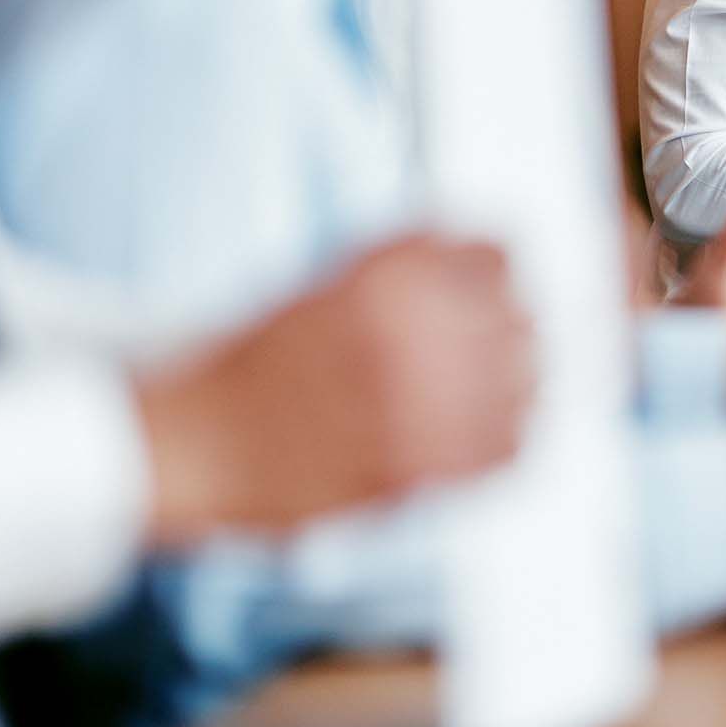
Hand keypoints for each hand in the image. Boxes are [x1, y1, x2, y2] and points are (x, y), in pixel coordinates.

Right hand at [137, 235, 533, 544]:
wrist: (198, 441)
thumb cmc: (267, 359)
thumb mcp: (341, 278)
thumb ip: (420, 263)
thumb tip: (504, 261)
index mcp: (383, 277)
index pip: (499, 256)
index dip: (498, 274)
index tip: (493, 290)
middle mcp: (402, 335)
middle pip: (523, 318)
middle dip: (511, 329)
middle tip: (495, 346)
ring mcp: (409, 405)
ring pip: (526, 382)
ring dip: (518, 383)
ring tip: (491, 392)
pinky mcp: (410, 470)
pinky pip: (507, 449)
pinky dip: (505, 440)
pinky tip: (481, 436)